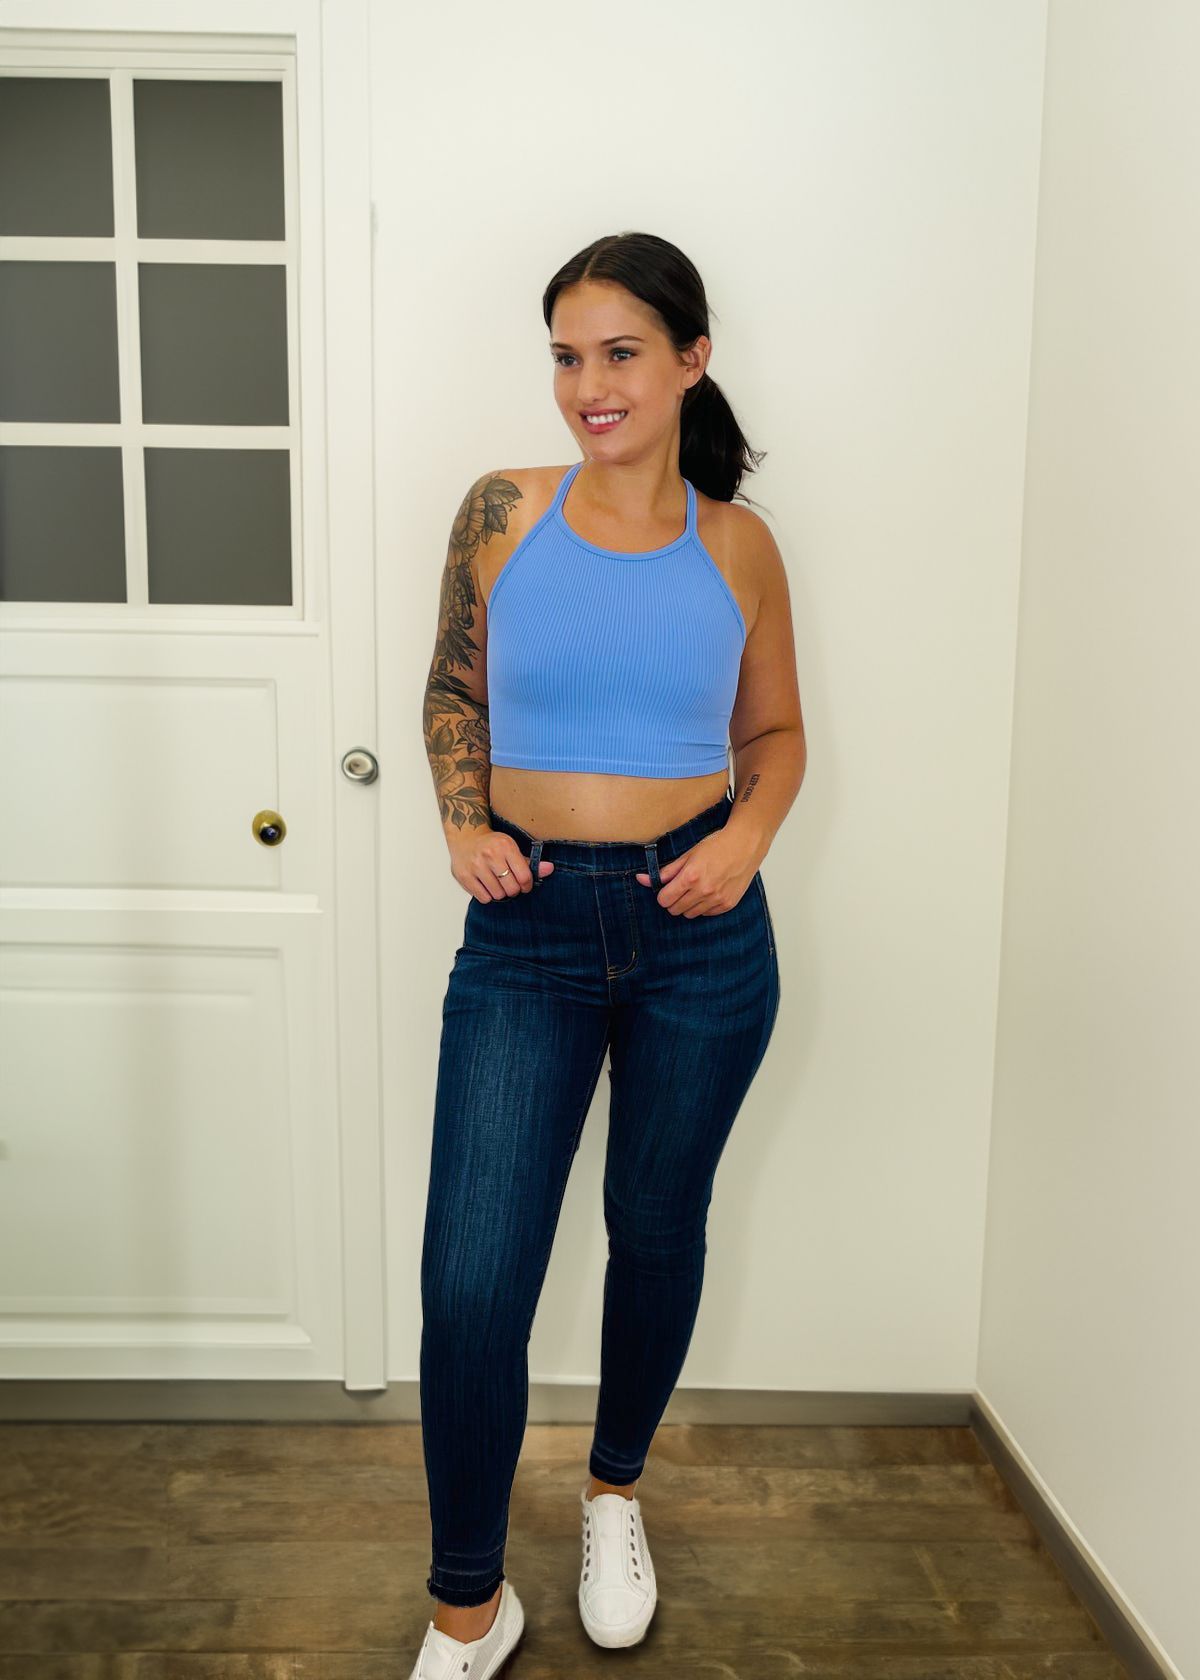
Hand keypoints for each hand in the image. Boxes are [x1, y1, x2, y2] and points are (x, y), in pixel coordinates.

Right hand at [449, 827, 553, 901]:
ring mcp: (476, 866)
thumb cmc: (491, 844)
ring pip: (498, 895)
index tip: (525, 885)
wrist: (465, 836)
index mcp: (505, 846)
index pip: (524, 876)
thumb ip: (529, 861)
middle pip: (511, 888)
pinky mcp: (464, 876)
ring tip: (497, 884)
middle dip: (514, 890)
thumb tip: (550, 869)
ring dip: (500, 893)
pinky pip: (484, 898)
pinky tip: (486, 885)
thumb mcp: (511, 847)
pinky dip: (488, 896)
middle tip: (510, 885)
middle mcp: (490, 855)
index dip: (527, 885)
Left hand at [635, 830, 758, 917]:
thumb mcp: (688, 854)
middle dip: (674, 900)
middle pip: (675, 910)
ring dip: (688, 904)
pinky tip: (710, 891)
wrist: (745, 845)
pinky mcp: (727, 904)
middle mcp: (703, 891)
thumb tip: (641, 879)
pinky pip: (706, 914)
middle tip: (682, 887)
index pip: (664, 900)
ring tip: (697, 888)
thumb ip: (665, 871)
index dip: (663, 894)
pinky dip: (704, 906)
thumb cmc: (717, 845)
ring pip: (690, 914)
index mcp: (690, 877)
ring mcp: (717, 899)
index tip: (668, 888)